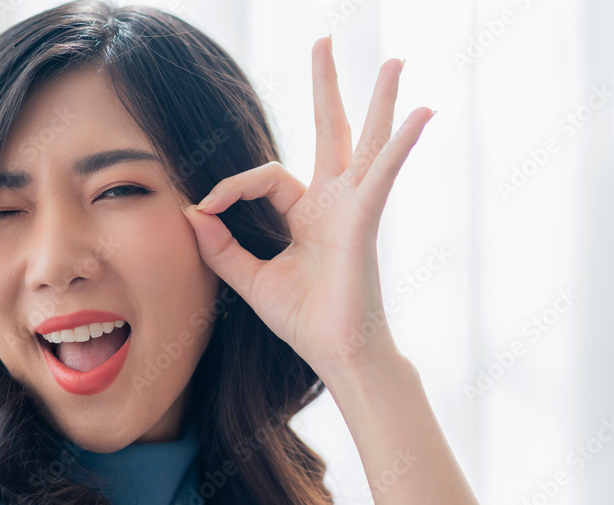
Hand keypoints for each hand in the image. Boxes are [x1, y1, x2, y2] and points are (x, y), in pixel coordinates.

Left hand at [181, 35, 434, 380]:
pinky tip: (423, 114)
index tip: (201, 209)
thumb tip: (190, 212)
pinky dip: (401, 145)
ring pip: (367, 141)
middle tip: (322, 41)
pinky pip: (382, 174)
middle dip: (326, 88)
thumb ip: (221, 246)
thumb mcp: (250, 278)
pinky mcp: (365, 220)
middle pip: (331, 131)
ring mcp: (354, 208)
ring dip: (379, 100)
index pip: (266, 176)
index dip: (230, 186)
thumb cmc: (303, 321)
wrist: (335, 354)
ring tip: (395, 61)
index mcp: (307, 214)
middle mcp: (334, 203)